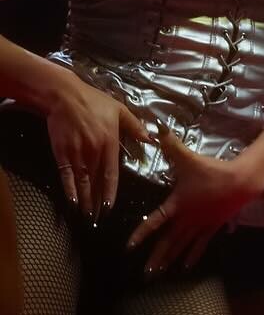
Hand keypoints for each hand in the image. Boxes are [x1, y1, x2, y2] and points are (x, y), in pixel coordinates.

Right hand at [46, 78, 149, 217]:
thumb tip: (151, 138)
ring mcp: (76, 153)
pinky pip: (65, 175)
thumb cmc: (94, 102)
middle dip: (97, 201)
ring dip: (84, 199)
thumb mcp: (120, 110)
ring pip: (82, 181)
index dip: (111, 191)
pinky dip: (68, 189)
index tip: (111, 206)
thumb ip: (135, 126)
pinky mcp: (61, 153)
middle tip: (99, 218)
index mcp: (109, 143)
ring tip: (87, 214)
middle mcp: (93, 151)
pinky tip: (72, 201)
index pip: (111, 173)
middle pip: (96, 181)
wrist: (65, 97)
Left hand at [126, 131, 262, 273]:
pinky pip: (201, 245)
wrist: (241, 181)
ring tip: (160, 274)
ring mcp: (200, 225)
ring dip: (171, 260)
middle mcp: (186, 219)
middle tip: (146, 275)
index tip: (129, 248)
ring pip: (183, 246)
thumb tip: (155, 128)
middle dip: (156, 258)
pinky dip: (193, 256)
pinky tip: (188, 267)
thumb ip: (171, 144)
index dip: (141, 234)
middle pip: (168, 242)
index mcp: (177, 205)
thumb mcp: (188, 157)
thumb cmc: (212, 171)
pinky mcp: (213, 226)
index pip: (154, 221)